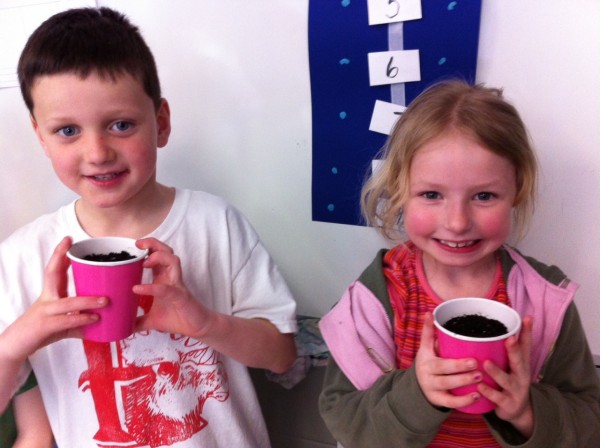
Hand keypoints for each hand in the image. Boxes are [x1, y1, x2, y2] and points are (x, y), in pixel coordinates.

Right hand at [1, 237, 106, 361]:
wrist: (15, 347)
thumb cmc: (39, 332)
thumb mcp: (61, 323)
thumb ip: (78, 320)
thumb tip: (100, 320)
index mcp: (50, 295)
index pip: (54, 270)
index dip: (60, 254)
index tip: (69, 240)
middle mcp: (46, 299)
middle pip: (52, 274)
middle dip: (60, 257)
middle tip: (72, 244)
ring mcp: (44, 312)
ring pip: (67, 303)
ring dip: (87, 301)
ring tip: (105, 300)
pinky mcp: (44, 327)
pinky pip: (65, 321)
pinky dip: (80, 320)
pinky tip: (94, 319)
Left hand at [133, 237, 213, 337]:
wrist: (196, 328)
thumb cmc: (176, 319)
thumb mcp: (152, 320)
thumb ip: (138, 322)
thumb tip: (122, 328)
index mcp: (163, 279)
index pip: (156, 256)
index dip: (146, 247)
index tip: (131, 246)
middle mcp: (171, 278)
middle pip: (165, 251)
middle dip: (152, 244)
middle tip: (138, 244)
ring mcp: (177, 285)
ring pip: (172, 260)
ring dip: (158, 257)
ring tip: (144, 262)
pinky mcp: (180, 297)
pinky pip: (166, 288)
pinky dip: (152, 287)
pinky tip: (138, 289)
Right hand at [415, 313, 481, 409]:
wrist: (420, 389)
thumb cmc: (430, 364)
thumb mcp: (427, 350)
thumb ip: (431, 334)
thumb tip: (431, 313)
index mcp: (424, 356)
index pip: (426, 342)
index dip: (429, 330)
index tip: (435, 319)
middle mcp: (425, 371)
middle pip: (442, 368)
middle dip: (458, 365)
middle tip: (475, 362)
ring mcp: (430, 387)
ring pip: (447, 384)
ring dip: (463, 381)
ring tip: (479, 376)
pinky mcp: (437, 400)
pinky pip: (450, 402)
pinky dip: (463, 400)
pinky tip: (476, 396)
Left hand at [478, 316, 533, 437]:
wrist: (518, 410)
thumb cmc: (511, 380)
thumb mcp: (514, 364)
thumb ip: (509, 347)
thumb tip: (504, 323)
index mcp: (521, 363)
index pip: (526, 345)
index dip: (527, 332)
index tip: (527, 318)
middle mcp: (521, 375)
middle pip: (519, 361)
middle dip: (514, 349)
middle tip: (510, 338)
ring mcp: (515, 390)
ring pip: (506, 380)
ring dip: (496, 372)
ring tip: (486, 363)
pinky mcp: (508, 403)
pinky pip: (497, 398)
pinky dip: (488, 392)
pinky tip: (479, 387)